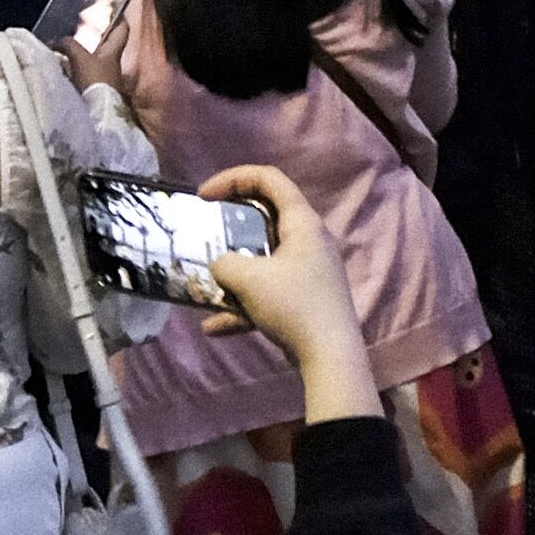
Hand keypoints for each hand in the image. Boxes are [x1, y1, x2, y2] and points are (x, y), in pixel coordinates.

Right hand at [199, 164, 373, 411]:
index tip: (204, 196)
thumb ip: (225, 263)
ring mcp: (308, 271)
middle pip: (264, 218)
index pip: (269, 179)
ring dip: (233, 273)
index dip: (233, 178)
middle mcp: (309, 240)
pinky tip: (215, 328)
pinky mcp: (304, 299)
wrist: (330, 357)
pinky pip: (267, 294)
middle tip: (206, 234)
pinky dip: (242, 306)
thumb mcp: (250, 279)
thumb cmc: (294, 305)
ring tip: (205, 286)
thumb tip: (221, 266)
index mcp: (302, 223)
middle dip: (230, 226)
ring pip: (263, 260)